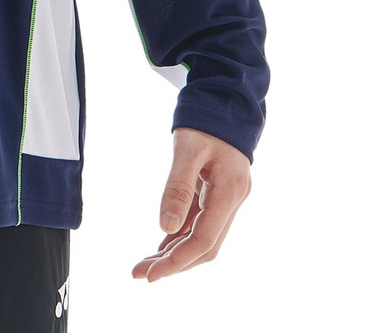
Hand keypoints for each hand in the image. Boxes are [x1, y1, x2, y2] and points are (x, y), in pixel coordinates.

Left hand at [131, 126, 250, 281]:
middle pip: (205, 246)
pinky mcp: (219, 192)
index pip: (204, 241)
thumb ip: (178, 187)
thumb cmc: (206, 118)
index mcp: (229, 192)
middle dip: (174, 263)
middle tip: (141, 273)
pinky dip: (181, 234)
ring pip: (203, 236)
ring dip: (176, 251)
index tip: (151, 274)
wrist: (225, 99)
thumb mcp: (187, 147)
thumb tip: (165, 227)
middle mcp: (232, 200)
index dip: (177, 261)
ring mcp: (228, 197)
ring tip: (146, 263)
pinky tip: (163, 242)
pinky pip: (201, 221)